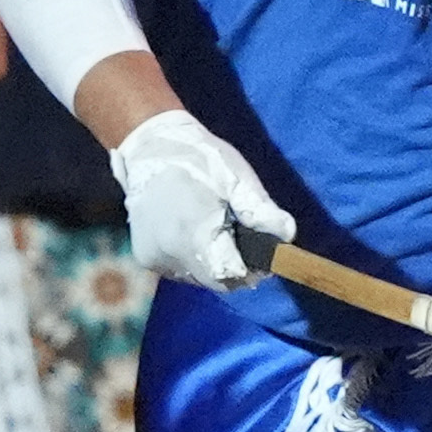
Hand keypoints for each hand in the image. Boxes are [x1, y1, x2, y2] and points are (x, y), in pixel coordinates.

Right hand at [108, 108, 295, 287]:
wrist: (147, 150)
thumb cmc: (197, 158)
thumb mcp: (234, 175)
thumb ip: (259, 208)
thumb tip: (285, 235)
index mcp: (194, 231)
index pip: (230, 274)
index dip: (251, 268)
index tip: (261, 253)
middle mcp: (170, 253)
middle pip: (216, 280)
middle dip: (235, 267)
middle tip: (240, 238)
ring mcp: (155, 258)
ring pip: (199, 278)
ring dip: (213, 264)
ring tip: (215, 232)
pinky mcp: (146, 259)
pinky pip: (181, 271)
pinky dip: (195, 260)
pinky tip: (194, 234)